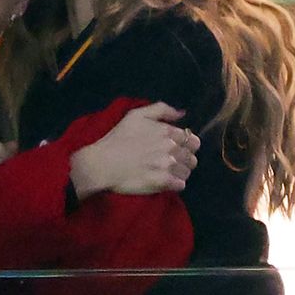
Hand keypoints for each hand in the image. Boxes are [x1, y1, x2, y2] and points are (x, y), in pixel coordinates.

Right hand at [68, 102, 199, 200]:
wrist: (102, 163)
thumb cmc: (118, 138)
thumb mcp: (136, 115)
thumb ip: (162, 109)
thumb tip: (182, 114)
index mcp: (168, 132)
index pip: (192, 140)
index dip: (186, 146)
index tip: (175, 149)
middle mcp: (172, 148)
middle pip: (192, 158)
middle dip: (183, 160)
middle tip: (169, 162)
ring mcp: (169, 166)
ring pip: (187, 172)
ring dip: (179, 173)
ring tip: (165, 172)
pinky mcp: (164, 183)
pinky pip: (181, 185)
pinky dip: (175, 184)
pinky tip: (163, 181)